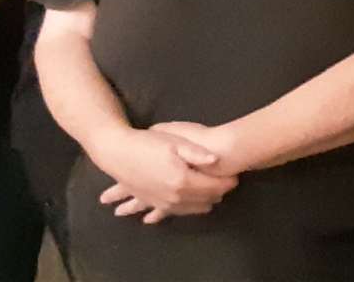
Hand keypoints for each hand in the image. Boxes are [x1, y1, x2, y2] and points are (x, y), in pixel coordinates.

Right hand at [90, 126, 237, 223]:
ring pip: (192, 209)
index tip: (236, 176)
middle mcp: (175, 196)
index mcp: (183, 180)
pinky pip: (176, 212)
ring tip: (215, 195)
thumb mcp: (174, 142)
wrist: (118, 153)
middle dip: (219, 193)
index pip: (213, 187)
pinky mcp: (153, 203)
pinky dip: (188, 210)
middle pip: (205, 199)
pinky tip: (194, 207)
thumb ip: (197, 153)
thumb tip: (217, 160)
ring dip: (205, 202)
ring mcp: (163, 203)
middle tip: (228, 184)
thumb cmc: (148, 143)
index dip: (227, 182)